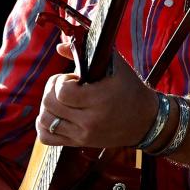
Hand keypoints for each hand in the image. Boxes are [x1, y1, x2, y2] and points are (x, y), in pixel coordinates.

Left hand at [36, 45, 157, 148]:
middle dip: (51, 90)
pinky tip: (55, 115)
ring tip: (61, 100)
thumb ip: (86, 52)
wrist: (145, 120)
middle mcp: (89, 121)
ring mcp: (83, 135)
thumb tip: (59, 46)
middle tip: (65, 86)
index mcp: (99, 100)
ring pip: (45, 121)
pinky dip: (44, 125)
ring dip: (47, 106)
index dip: (61, 81)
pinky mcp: (79, 143)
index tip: (73, 79)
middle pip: (49, 105)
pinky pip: (46, 138)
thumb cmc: (129, 89)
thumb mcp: (114, 65)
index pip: (62, 92)